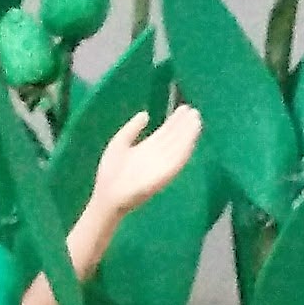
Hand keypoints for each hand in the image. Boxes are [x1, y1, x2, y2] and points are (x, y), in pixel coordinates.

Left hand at [87, 103, 203, 222]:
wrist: (107, 196)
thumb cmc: (110, 173)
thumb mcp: (119, 144)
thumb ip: (132, 129)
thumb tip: (145, 114)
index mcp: (147, 148)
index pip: (165, 132)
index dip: (175, 121)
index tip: (184, 108)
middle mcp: (157, 156)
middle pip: (174, 138)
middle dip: (184, 125)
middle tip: (194, 111)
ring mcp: (161, 165)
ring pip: (178, 147)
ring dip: (188, 135)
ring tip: (196, 120)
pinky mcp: (163, 176)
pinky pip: (176, 161)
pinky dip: (184, 150)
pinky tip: (191, 139)